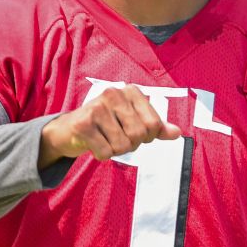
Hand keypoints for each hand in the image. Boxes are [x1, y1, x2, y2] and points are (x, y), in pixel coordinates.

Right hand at [38, 85, 181, 167]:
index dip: (146, 136)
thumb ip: (155, 127)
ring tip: (104, 139)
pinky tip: (93, 143)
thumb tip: (177, 133)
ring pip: (123, 145)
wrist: (68, 129)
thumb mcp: (132, 121)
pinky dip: (102, 155)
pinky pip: (106, 152)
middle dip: (130, 144)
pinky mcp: (82, 124)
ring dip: (115, 150)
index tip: (131, 131)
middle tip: (115, 136)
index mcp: (130, 91)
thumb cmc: (105, 124)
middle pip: (139, 135)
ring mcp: (97, 107)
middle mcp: (113, 93)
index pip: (154, 124)